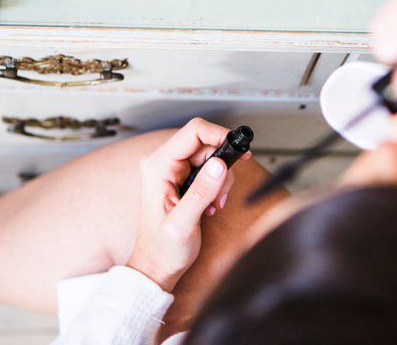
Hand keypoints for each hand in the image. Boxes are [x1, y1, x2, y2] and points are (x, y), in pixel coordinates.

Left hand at [127, 118, 248, 291]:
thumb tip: (219, 164)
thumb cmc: (162, 250)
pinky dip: (217, 185)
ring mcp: (173, 170)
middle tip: (222, 191)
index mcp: (157, 167)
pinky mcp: (183, 178)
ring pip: (211, 156)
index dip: (219, 134)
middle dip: (221, 166)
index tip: (238, 149)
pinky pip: (209, 169)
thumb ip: (200, 193)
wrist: (158, 265)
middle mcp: (163, 163)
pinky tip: (211, 203)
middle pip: (205, 143)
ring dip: (220, 179)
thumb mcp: (182, 224)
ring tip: (213, 203)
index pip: (193, 132)